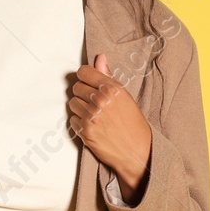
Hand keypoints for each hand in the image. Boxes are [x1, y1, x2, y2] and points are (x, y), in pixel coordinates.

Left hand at [68, 52, 152, 197]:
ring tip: (94, 115)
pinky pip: (72, 119)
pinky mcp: (84, 131)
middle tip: (94, 102)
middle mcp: (101, 100)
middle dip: (83, 93)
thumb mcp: (125, 96)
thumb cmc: (133, 124)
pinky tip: (92, 126)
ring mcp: (91, 116)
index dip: (85, 77)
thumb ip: (108, 77)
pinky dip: (79, 122)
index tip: (89, 82)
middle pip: (76, 87)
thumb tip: (100, 58)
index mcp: (112, 89)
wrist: (137, 152)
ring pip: (72, 103)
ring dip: (80, 108)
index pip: (84, 72)